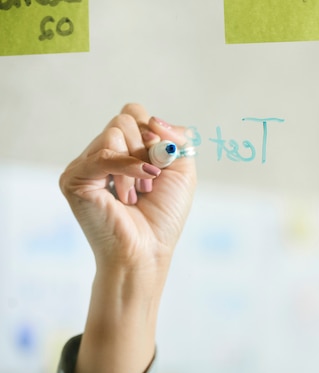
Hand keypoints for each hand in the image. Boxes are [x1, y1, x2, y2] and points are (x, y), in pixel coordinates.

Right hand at [59, 104, 196, 372]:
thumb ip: (177, 140)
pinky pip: (104, 154)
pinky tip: (139, 185)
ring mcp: (86, 165)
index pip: (134, 114)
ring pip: (116, 131)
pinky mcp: (75, 178)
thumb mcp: (182, 172)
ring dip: (138, 164)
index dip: (155, 132)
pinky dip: (129, 166)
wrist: (147, 251)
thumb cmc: (163, 217)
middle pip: (126, 119)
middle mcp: (101, 154)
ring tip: (138, 193)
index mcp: (123, 150)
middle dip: (148, 149)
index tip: (163, 163)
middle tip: (149, 183)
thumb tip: (154, 119)